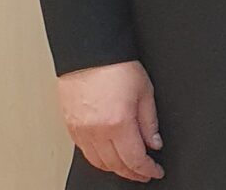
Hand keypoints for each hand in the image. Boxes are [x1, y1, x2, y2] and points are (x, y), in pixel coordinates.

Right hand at [57, 60, 164, 181]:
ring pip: (98, 163)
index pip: (135, 159)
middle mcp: (97, 131)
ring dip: (115, 168)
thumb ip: (149, 121)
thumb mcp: (145, 90)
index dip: (147, 169)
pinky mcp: (70, 126)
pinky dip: (98, 159)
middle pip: (116, 165)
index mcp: (118, 123)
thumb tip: (154, 142)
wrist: (89, 52)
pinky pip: (84, 152)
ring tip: (128, 167)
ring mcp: (81, 130)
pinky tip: (107, 155)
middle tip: (144, 172)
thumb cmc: (116, 65)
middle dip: (133, 173)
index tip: (155, 171)